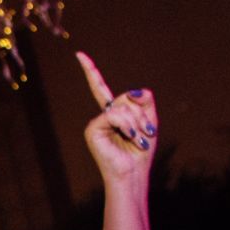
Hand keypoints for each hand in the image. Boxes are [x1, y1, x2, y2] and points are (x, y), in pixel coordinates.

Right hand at [76, 52, 155, 188]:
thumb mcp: (149, 121)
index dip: (90, 71)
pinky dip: (126, 125)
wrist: (132, 173)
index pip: (101, 88)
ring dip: (137, 122)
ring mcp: (96, 122)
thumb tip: (129, 92)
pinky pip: (114, 115)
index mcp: (113, 113)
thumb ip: (144, 100)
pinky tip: (128, 138)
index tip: (79, 55)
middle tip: (146, 133)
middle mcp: (103, 116)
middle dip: (142, 114)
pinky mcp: (92, 129)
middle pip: (126, 97)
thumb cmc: (140, 152)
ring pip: (123, 105)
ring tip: (137, 139)